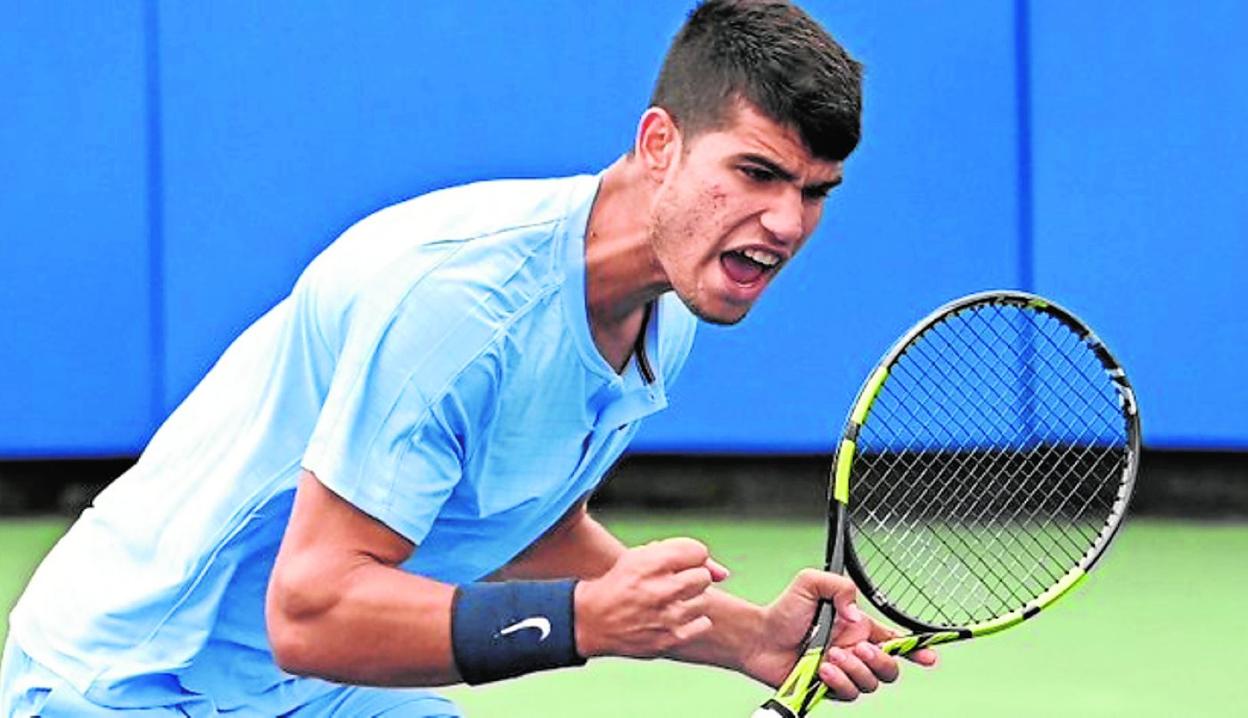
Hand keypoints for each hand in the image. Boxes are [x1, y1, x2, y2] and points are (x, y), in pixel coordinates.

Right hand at [573, 537, 728, 658]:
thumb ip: (685, 556)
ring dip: (691, 600)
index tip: (677, 565)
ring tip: (670, 602)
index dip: (690, 557)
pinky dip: (691, 621)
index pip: (698, 551)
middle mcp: (659, 589)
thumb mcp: (641, 557)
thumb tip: (725, 574)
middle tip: (673, 585)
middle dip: (692, 578)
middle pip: (703, 576)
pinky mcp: (670, 639)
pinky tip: (671, 618)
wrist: (591, 620)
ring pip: (704, 600)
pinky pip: (703, 623)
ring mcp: (666, 616)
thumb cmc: (622, 582)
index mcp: (651, 562)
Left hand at [744, 569, 936, 702]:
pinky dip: (839, 681)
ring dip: (854, 669)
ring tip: (830, 655)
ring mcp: (844, 673)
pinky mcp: (830, 689)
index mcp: (858, 628)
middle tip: (858, 648)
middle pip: (891, 669)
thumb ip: (839, 588)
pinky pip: (849, 694)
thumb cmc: (784, 611)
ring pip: (871, 683)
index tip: (931, 656)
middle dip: (881, 661)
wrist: (759, 638)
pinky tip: (822, 669)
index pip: (895, 642)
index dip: (917, 650)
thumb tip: (857, 616)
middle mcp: (855, 652)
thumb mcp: (811, 584)